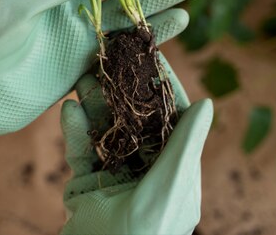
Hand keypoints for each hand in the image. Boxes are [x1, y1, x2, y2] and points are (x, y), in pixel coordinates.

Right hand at [60, 58, 212, 234]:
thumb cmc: (147, 233)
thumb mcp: (172, 186)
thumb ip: (185, 144)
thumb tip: (207, 103)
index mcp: (175, 171)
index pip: (171, 119)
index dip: (161, 87)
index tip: (150, 57)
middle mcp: (148, 171)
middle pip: (135, 121)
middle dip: (121, 91)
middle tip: (108, 60)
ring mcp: (116, 178)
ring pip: (107, 132)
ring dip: (95, 105)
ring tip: (83, 77)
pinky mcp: (89, 186)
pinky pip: (83, 153)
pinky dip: (76, 131)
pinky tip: (69, 109)